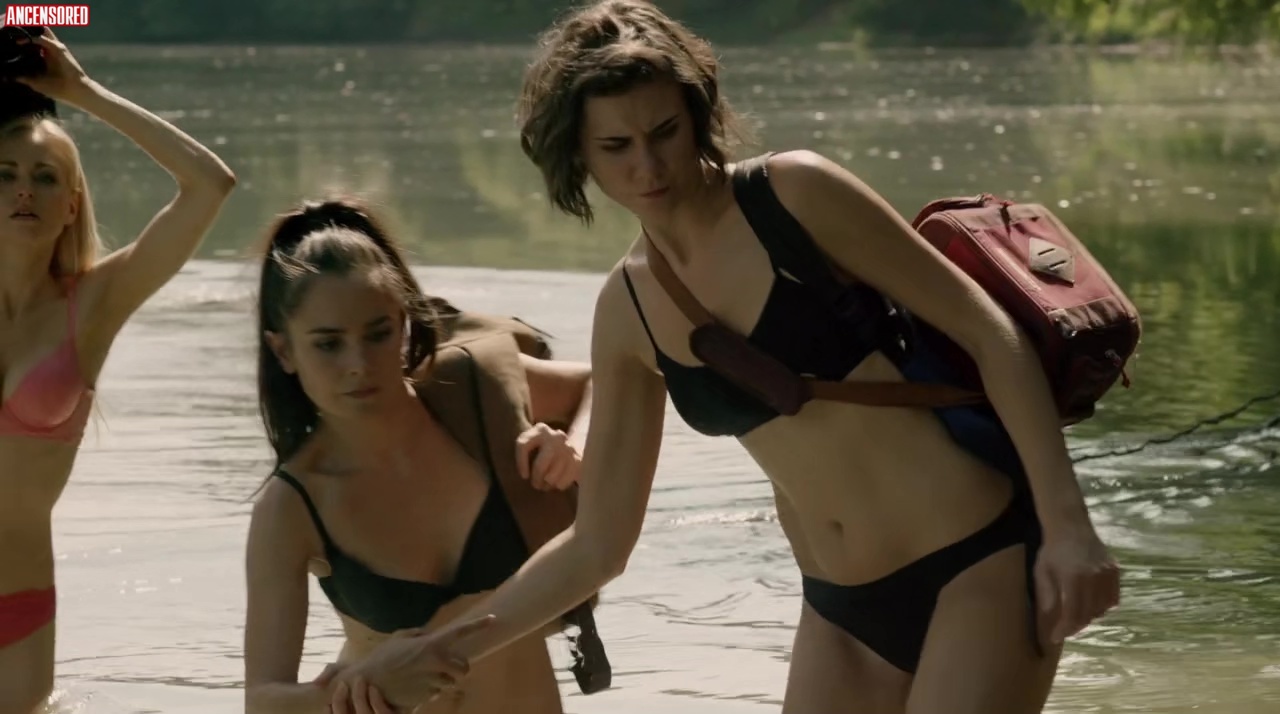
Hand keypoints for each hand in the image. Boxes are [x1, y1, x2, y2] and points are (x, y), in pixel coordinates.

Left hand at [12, 28, 91, 101]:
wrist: (76, 91)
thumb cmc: (59, 89)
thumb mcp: (37, 82)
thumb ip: (25, 78)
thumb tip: (10, 77)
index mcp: (46, 55)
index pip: (33, 39)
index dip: (22, 36)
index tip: (10, 39)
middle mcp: (51, 48)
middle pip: (38, 31)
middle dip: (25, 30)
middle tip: (12, 33)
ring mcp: (56, 47)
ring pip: (40, 30)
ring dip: (27, 30)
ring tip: (14, 33)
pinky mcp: (59, 48)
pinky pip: (42, 38)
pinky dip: (31, 37)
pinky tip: (20, 40)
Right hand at [314, 663, 397, 713]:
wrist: (397, 670)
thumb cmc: (365, 675)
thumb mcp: (346, 670)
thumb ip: (330, 673)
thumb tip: (317, 683)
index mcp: (348, 711)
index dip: (328, 713)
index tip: (327, 701)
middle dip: (340, 703)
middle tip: (343, 684)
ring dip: (359, 699)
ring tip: (360, 680)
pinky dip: (376, 702)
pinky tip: (374, 688)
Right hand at [331, 615, 495, 710]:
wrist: (367, 684)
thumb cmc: (382, 658)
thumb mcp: (399, 638)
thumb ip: (418, 635)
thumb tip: (430, 635)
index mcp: (431, 644)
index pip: (460, 632)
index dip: (478, 624)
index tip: (493, 618)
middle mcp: (437, 663)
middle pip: (464, 668)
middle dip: (458, 668)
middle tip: (445, 666)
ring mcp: (433, 682)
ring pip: (450, 683)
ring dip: (441, 680)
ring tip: (420, 677)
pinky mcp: (427, 697)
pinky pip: (436, 694)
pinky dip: (429, 691)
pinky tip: (413, 687)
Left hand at [516, 423, 580, 490]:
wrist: (567, 446)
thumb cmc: (541, 449)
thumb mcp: (531, 443)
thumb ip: (523, 450)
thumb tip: (516, 471)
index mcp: (540, 430)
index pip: (523, 445)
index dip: (521, 463)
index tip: (523, 476)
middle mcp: (555, 436)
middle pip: (540, 465)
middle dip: (536, 478)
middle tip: (535, 484)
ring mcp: (568, 448)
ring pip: (551, 476)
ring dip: (547, 484)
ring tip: (545, 485)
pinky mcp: (578, 461)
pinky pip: (564, 481)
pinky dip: (559, 485)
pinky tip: (556, 483)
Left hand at [1034, 526, 1120, 643]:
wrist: (1071, 526)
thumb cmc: (1052, 550)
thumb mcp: (1042, 572)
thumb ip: (1047, 595)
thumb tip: (1051, 618)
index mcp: (1074, 578)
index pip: (1073, 613)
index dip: (1065, 629)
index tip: (1056, 637)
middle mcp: (1095, 578)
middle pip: (1089, 614)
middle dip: (1076, 626)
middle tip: (1064, 629)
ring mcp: (1108, 575)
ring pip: (1103, 609)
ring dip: (1089, 617)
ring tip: (1076, 616)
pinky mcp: (1116, 572)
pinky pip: (1113, 599)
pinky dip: (1103, 607)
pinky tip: (1091, 605)